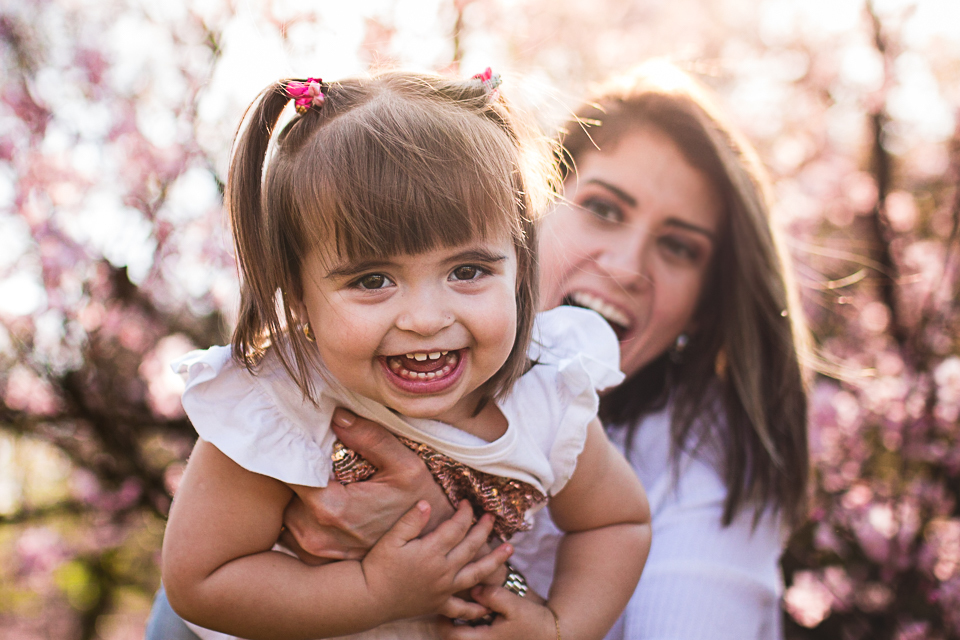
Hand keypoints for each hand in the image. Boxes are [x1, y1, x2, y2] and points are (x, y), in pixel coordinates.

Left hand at [280, 408, 454, 560]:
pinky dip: (305, 514)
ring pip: (288, 509)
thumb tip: (337, 416)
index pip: (290, 471)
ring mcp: (312, 550)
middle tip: (321, 460)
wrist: (428, 546)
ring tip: (329, 483)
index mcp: (331, 508)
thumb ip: (370, 438)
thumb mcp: (405, 466)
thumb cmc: (419, 503)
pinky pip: (293, 529)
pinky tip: (330, 504)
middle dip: (301, 472)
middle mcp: (314, 533)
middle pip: (287, 491)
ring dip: (302, 494)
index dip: (293, 452)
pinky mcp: (314, 557)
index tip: (301, 438)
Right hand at [363, 500, 513, 620]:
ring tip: (510, 550)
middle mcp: (443, 570)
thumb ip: (411, 521)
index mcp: (432, 551)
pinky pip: (462, 608)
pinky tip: (487, 605)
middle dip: (483, 529)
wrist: (369, 598)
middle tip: (492, 518)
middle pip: (471, 546)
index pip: (456, 527)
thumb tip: (427, 503)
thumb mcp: (391, 539)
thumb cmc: (377, 566)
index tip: (468, 503)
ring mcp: (444, 589)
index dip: (465, 513)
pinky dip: (476, 607)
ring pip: (476, 573)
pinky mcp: (439, 604)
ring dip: (495, 560)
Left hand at [438, 584, 555, 639]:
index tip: (448, 601)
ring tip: (461, 607)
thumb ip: (494, 596)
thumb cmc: (533, 621)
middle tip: (450, 603)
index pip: (449, 634)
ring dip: (457, 624)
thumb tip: (474, 590)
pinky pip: (471, 638)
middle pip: (449, 638)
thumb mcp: (515, 606)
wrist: (550, 635)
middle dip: (447, 621)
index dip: (444, 617)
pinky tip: (475, 613)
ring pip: (459, 639)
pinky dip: (467, 627)